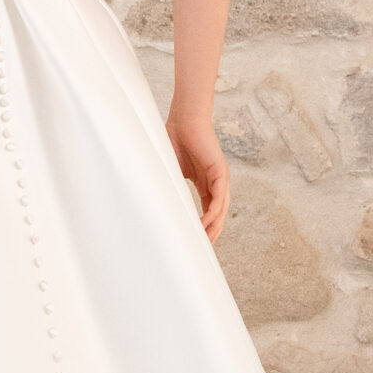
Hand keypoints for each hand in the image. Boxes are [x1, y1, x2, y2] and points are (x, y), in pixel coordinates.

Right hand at [166, 106, 229, 243]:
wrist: (184, 120)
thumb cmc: (174, 140)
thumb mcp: (170, 171)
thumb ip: (168, 186)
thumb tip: (151, 203)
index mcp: (205, 183)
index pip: (207, 212)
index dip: (203, 228)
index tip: (195, 243)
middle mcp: (216, 183)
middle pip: (216, 215)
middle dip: (210, 234)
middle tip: (201, 252)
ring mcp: (220, 178)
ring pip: (220, 210)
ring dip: (213, 228)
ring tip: (205, 244)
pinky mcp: (221, 172)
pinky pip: (219, 198)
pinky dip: (213, 213)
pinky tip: (206, 225)